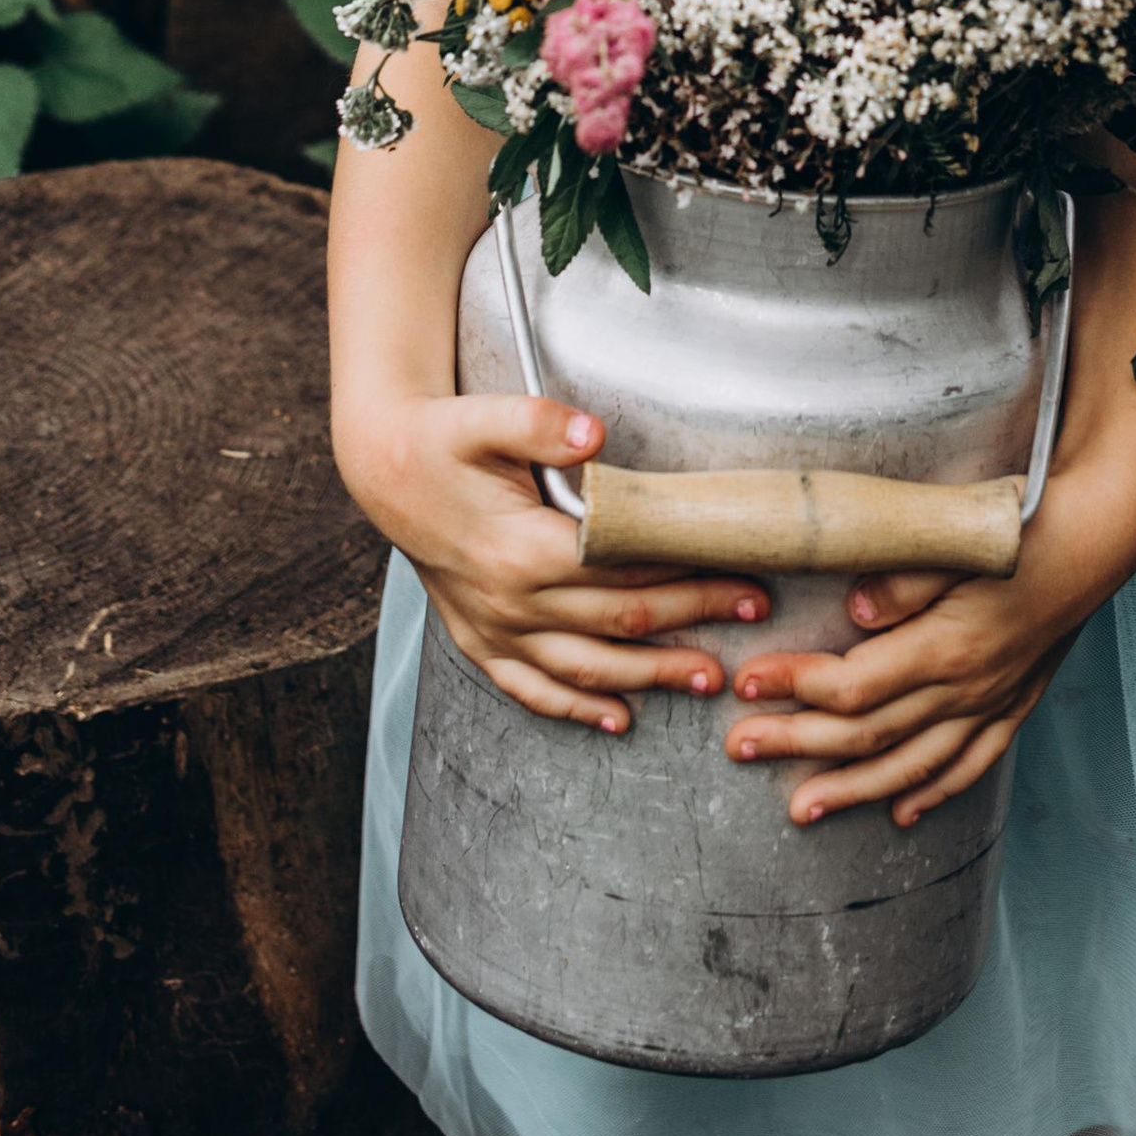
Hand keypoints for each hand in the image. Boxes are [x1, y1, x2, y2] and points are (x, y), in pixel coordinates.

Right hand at [342, 388, 768, 733]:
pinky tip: (618, 718)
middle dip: (691, 622)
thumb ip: (540, 424)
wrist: (383, 469)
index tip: (739, 573)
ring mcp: (492, 629)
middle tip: (752, 615)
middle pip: (618, 623)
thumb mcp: (484, 416)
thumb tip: (594, 435)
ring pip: (584, 669)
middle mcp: (510, 602)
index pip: (624, 573)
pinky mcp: (478, 641)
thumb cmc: (441, 440)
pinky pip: (531, 689)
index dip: (687, 575)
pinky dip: (576, 708)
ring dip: (649, 677)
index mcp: (521, 550)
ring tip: (705, 678)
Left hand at [724, 459, 1135, 827]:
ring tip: (799, 807)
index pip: (853, 683)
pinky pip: (970, 763)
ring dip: (853, 790)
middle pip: (869, 732)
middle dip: (798, 743)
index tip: (745, 682)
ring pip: (913, 765)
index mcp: (947, 646)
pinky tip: (901, 813)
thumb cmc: (1025, 523)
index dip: (794, 687)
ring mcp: (993, 702)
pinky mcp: (1015, 701)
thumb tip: (853, 614)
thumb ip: (904, 576)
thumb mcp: (960, 536)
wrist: (1101, 535)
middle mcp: (968, 687)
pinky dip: (933, 792)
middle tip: (739, 747)